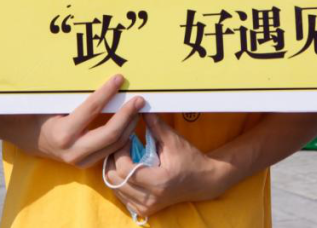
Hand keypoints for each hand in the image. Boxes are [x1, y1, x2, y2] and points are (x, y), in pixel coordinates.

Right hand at [34, 74, 143, 168]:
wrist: (31, 140)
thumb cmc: (42, 115)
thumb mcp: (55, 104)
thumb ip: (76, 97)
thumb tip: (103, 80)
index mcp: (63, 133)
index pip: (92, 109)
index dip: (107, 92)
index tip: (119, 79)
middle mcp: (74, 150)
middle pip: (111, 133)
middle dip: (128, 115)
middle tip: (140, 99)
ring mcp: (82, 161)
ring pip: (115, 144)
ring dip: (130, 125)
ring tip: (138, 109)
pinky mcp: (88, 164)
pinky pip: (112, 150)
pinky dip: (123, 135)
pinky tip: (130, 122)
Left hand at [105, 114, 223, 218]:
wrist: (203, 182)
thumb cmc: (190, 159)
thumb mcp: (173, 140)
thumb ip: (155, 125)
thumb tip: (139, 107)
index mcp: (158, 182)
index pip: (124, 169)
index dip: (120, 151)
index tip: (127, 139)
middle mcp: (150, 198)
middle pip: (114, 180)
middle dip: (114, 160)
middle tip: (122, 145)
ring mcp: (146, 206)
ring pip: (114, 188)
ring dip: (114, 170)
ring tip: (124, 155)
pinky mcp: (144, 209)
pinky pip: (120, 195)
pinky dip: (119, 181)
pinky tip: (127, 168)